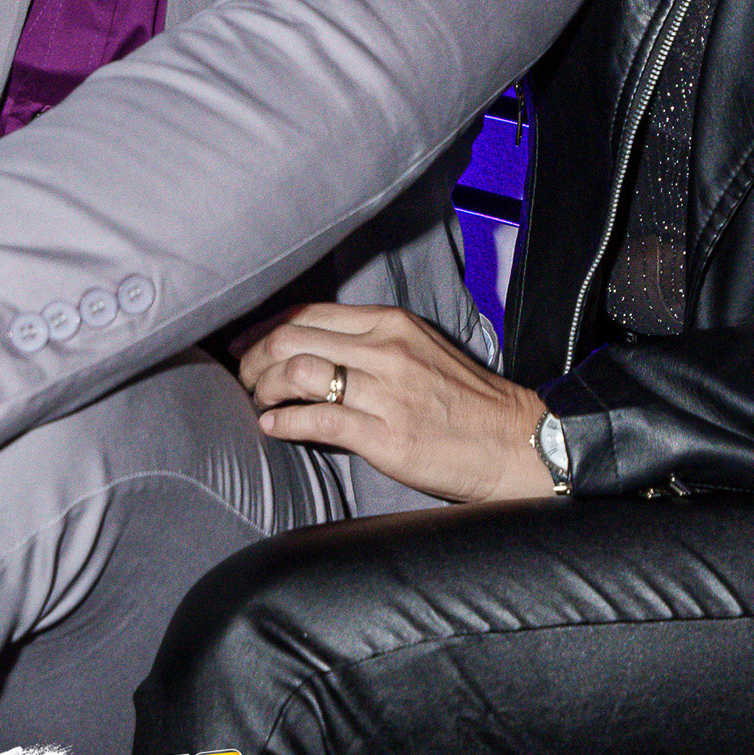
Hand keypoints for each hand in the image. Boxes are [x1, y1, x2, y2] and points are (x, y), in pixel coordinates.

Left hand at [240, 304, 553, 504]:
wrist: (513, 441)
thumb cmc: (464, 401)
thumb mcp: (419, 350)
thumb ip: (371, 344)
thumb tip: (313, 349)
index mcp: (391, 324)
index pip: (309, 312)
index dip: (264, 327)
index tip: (242, 344)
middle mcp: (386, 350)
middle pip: (293, 338)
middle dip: (254, 358)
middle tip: (240, 378)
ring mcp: (385, 392)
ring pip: (299, 372)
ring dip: (263, 388)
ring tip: (256, 402)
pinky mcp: (386, 435)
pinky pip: (318, 419)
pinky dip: (284, 422)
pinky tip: (271, 427)